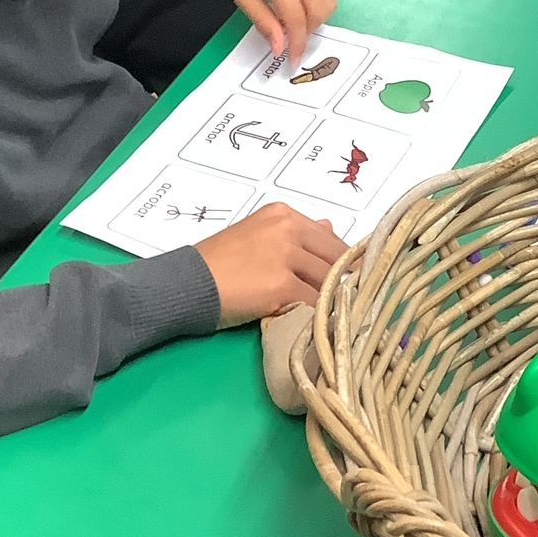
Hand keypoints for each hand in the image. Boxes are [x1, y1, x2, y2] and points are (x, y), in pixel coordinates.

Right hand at [197, 202, 345, 326]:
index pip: (330, 239)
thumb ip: (295, 233)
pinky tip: (318, 321)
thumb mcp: (258, 235)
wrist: (188, 283)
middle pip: (335, 259)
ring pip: (328, 281)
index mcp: (284, 215)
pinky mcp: (281, 285)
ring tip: (334, 312)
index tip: (350, 279)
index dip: (343, 262)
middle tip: (348, 300)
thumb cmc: (219, 262)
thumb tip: (331, 228)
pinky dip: (318, 314)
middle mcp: (288, 229)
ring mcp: (285, 256)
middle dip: (344, 281)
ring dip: (332, 299)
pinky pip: (313, 302)